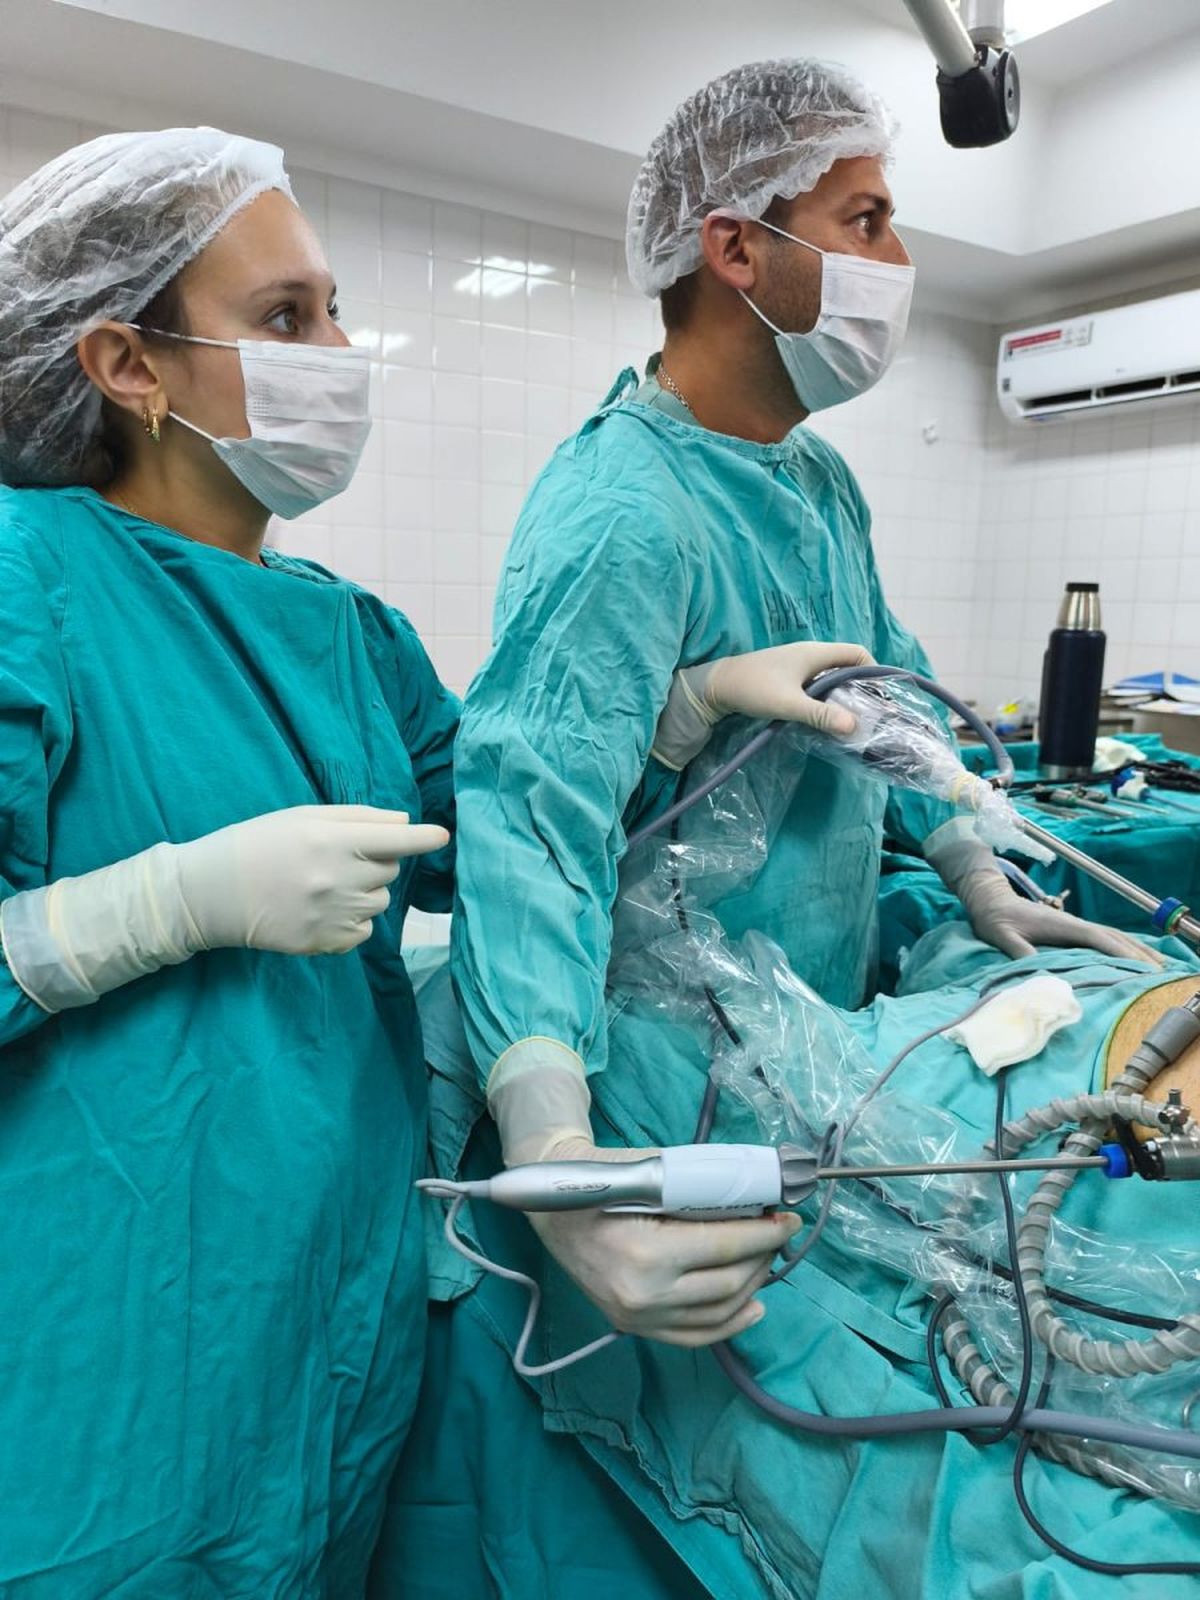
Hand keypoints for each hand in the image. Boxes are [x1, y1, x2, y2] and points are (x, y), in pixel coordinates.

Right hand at [175, 804, 449, 953]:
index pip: (395, 841)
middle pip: (390, 869)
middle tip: (338, 858)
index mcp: (331, 841)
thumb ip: (358, 818)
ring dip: (363, 892)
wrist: (212, 893)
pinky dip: (352, 922)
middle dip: (375, 861)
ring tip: (323, 885)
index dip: (424, 838)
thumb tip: (405, 824)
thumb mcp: (303, 817)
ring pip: (379, 901)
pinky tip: (320, 910)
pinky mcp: (326, 943)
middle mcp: (337, 879)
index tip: (443, 836)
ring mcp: (333, 914)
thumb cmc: (259, 844)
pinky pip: (364, 932)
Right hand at [529, 1136, 800, 1345]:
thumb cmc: (599, 1177)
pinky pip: (693, 1336)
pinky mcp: (633, 1327)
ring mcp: (637, 1317)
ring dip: (752, 1285)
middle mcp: (644, 1294)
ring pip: (717, 1313)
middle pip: (728, 1283)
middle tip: (776, 1232)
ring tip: (765, 1259)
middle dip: (762, 1256)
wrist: (549, 1207)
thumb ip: (698, 1187)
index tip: (790, 1219)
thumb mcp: (648, 1171)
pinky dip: (729, 1324)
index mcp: (646, 1252)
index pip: (724, 1247)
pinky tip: (753, 1305)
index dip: (764, 1234)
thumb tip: (754, 1196)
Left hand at [701, 641, 874, 734]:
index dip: (874, 671)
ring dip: (843, 694)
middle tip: (869, 713)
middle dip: (861, 687)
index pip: (857, 653)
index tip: (880, 697)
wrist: (716, 686)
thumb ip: (821, 715)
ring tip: (850, 718)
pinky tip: (825, 716)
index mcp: (814, 653)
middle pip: (847, 665)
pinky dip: (827, 697)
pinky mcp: (788, 676)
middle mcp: (810, 654)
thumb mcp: (789, 704)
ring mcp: (798, 664)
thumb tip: (854, 726)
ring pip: (832, 676)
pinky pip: (818, 683)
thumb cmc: (753, 689)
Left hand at [925, 818, 1159, 964]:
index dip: (1122, 953)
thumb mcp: (1002, 936)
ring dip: (1136, 948)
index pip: (1099, 939)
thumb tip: (1041, 972)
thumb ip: (1019, 952)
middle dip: (1139, 952)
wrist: (990, 899)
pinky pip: (1104, 937)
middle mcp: (1074, 923)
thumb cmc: (995, 919)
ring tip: (1158, 964)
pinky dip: (1122, 945)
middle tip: (1163, 971)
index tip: (1142, 967)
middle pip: (1115, 937)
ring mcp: (1074, 925)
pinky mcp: (1071, 929)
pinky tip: (1131, 955)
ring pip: (1113, 935)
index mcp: (1062, 926)